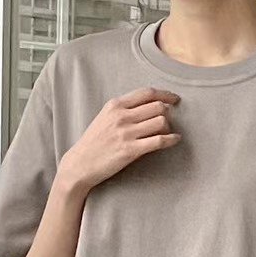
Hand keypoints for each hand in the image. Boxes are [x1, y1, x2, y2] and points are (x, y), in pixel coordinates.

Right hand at [59, 87, 181, 193]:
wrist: (80, 164)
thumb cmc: (94, 143)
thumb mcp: (105, 118)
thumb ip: (124, 110)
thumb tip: (148, 106)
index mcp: (115, 105)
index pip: (147, 93)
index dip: (165, 94)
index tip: (174, 99)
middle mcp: (122, 116)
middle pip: (157, 106)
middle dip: (167, 113)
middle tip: (168, 121)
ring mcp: (126, 133)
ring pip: (160, 122)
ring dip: (168, 127)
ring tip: (167, 133)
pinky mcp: (130, 150)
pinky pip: (159, 140)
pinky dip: (171, 140)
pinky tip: (175, 140)